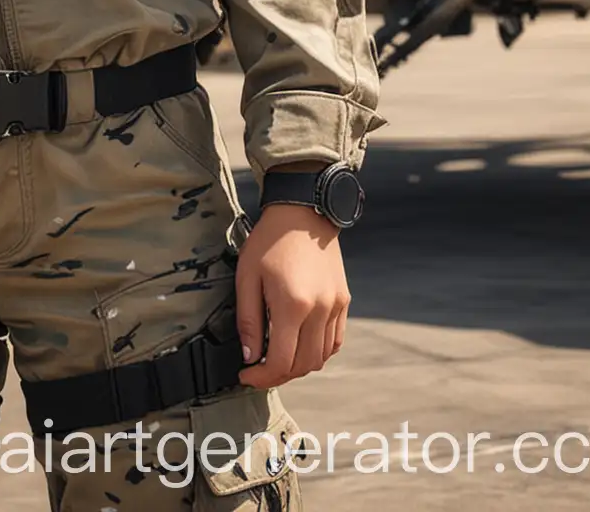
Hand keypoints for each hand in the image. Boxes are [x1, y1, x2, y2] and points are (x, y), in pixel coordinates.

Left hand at [235, 204, 349, 387]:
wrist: (303, 212)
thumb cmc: (270, 240)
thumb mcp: (247, 276)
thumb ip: (248, 320)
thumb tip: (250, 356)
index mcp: (293, 305)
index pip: (281, 362)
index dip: (261, 377)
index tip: (246, 375)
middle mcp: (319, 311)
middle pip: (303, 365)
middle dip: (278, 375)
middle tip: (258, 369)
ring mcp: (335, 308)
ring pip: (321, 358)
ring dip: (299, 365)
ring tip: (277, 356)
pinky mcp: (344, 302)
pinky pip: (334, 342)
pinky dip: (317, 351)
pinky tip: (299, 343)